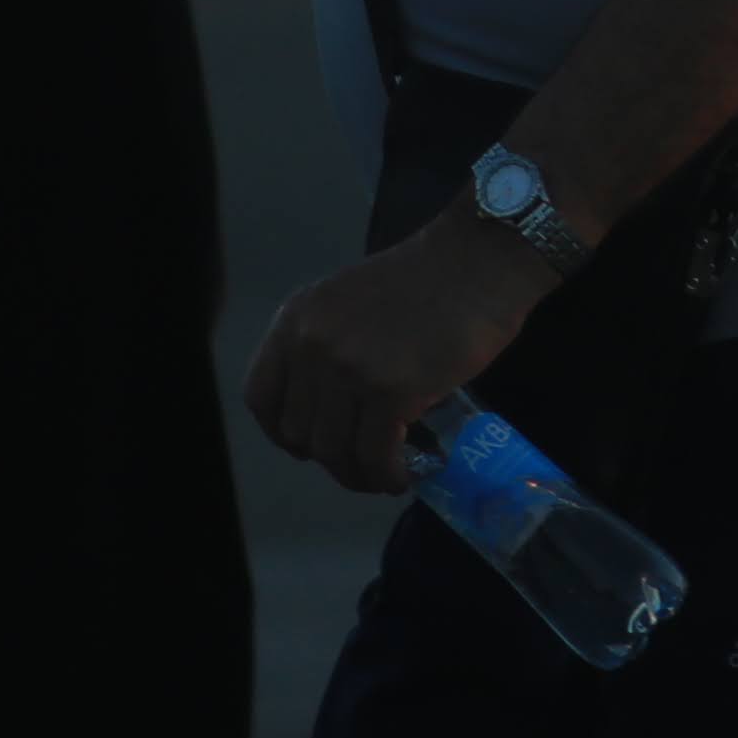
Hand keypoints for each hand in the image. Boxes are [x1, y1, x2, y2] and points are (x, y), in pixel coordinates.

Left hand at [243, 215, 557, 493]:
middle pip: (299, 433)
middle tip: (363, 461)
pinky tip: (404, 476)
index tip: (312, 445)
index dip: (283, 433)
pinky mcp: (390, 392)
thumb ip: (329, 346)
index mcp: (295, 320)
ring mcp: (348, 369)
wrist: (477, 261)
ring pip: (335, 451)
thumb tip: (332, 408)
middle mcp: (311, 345)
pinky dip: (388, 476)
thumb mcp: (348, 302)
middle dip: (331, 458)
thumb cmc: (424, 280)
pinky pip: (376, 455)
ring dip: (360, 475)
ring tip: (386, 475)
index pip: (260, 398)